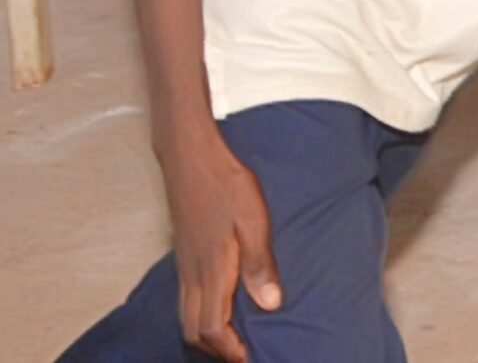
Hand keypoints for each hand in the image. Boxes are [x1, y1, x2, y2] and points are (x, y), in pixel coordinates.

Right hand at [162, 130, 280, 362]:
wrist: (191, 159)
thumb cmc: (226, 185)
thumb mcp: (253, 221)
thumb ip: (260, 264)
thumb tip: (270, 305)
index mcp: (212, 271)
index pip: (212, 329)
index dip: (231, 351)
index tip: (251, 359)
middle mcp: (192, 275)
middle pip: (194, 331)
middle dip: (217, 350)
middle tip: (244, 354)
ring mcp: (183, 266)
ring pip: (186, 316)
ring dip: (207, 335)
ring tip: (234, 338)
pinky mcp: (183, 255)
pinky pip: (184, 298)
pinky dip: (199, 314)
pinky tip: (218, 304)